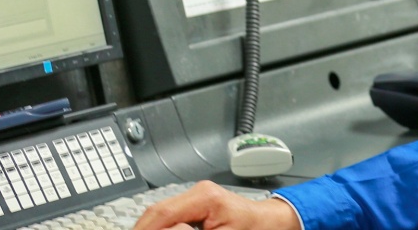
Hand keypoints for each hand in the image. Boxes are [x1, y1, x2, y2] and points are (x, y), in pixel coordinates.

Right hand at [131, 181, 300, 229]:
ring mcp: (196, 198)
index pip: (161, 214)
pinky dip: (163, 227)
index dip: (145, 229)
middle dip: (146, 229)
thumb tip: (171, 228)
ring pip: (159, 216)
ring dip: (153, 228)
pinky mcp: (196, 208)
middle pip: (155, 214)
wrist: (272, 225)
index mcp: (204, 197)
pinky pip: (169, 218)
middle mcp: (198, 193)